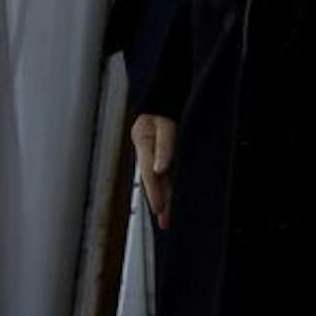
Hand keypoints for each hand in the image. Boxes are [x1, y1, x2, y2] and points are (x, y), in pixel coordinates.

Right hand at [131, 113, 176, 229]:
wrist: (168, 93)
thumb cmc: (166, 105)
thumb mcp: (165, 122)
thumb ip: (164, 145)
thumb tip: (160, 169)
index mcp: (142, 139)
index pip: (148, 172)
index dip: (154, 191)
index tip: (159, 209)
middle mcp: (147, 148)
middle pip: (153, 179)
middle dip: (159, 202)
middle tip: (164, 222)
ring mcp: (155, 151)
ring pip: (160, 178)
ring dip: (164, 198)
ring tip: (167, 219)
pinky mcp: (165, 152)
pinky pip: (167, 172)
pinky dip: (170, 187)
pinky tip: (173, 200)